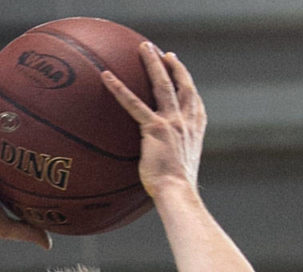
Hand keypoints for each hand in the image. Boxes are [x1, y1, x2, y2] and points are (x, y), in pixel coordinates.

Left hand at [101, 44, 205, 197]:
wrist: (177, 192)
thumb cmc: (175, 189)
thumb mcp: (178, 169)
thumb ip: (171, 158)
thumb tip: (158, 168)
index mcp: (195, 129)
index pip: (193, 100)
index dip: (186, 82)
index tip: (179, 70)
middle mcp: (187, 120)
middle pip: (182, 84)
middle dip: (172, 65)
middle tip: (162, 52)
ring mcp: (172, 121)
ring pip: (162, 84)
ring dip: (153, 63)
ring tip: (143, 48)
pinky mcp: (155, 128)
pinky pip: (133, 104)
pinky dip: (119, 89)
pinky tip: (106, 77)